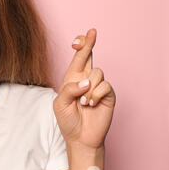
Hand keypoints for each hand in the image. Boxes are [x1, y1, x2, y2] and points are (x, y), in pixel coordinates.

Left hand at [53, 28, 115, 149]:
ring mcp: (98, 86)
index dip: (80, 46)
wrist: (80, 138)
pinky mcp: (108, 95)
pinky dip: (96, 94)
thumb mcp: (60, 103)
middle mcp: (86, 79)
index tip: (79, 39)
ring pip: (97, 73)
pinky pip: (105, 86)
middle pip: (90, 56)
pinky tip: (91, 104)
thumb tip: (86, 81)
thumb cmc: (67, 120)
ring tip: (83, 103)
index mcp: (72, 78)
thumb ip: (69, 89)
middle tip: (92, 31)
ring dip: (88, 88)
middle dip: (90, 42)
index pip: (78, 58)